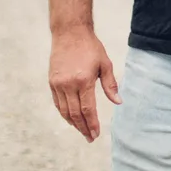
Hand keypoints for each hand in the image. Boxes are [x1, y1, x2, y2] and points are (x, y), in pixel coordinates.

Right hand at [49, 27, 120, 141]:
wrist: (70, 33)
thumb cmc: (91, 47)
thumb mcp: (105, 64)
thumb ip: (111, 85)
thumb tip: (118, 102)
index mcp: (83, 81)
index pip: (87, 109)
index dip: (92, 124)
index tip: (96, 134)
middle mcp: (68, 85)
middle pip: (75, 114)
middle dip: (83, 128)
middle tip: (90, 138)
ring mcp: (58, 84)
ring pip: (64, 111)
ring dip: (73, 123)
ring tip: (82, 131)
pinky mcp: (52, 82)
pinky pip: (57, 103)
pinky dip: (64, 113)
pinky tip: (71, 119)